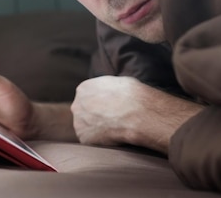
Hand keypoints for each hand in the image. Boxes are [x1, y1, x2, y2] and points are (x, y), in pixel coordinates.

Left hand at [71, 76, 203, 153]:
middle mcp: (77, 104)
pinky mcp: (87, 139)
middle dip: (96, 114)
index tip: (112, 107)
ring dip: (97, 127)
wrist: (143, 112)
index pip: (87, 96)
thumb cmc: (139, 94)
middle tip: (115, 118)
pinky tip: (116, 136)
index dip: (100, 102)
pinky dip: (101, 140)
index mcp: (84, 87)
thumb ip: (110, 87)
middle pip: (84, 111)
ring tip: (117, 127)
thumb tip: (113, 91)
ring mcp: (80, 122)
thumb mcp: (122, 81)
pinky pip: (92, 140)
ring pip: (86, 126)